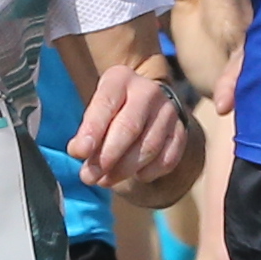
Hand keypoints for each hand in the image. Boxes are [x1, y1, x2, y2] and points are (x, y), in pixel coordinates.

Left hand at [67, 57, 196, 204]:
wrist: (146, 107)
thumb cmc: (112, 112)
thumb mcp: (95, 112)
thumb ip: (86, 132)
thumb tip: (79, 152)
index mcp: (120, 79)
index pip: (105, 104)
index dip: (92, 131)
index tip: (79, 153)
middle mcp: (148, 91)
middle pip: (129, 127)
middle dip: (107, 156)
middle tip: (89, 176)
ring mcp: (168, 111)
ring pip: (148, 147)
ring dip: (124, 170)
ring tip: (105, 180)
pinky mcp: (181, 131)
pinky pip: (167, 159)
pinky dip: (150, 172)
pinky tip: (136, 175)